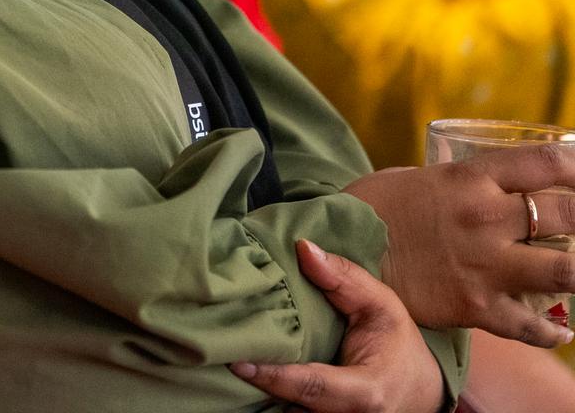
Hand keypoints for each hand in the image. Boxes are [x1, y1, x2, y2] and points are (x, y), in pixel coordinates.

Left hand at [232, 240, 441, 412]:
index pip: (311, 387)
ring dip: (265, 392)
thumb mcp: (381, 303)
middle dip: (261, 383)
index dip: (274, 376)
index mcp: (366, 391)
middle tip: (224, 349)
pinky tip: (253, 369)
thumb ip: (343, 277)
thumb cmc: (397, 343)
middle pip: (294, 406)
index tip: (238, 361)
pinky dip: (275, 395)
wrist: (421, 388)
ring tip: (232, 357)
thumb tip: (303, 248)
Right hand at [345, 149, 574, 345]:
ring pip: (566, 270)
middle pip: (568, 214)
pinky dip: (553, 330)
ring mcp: (486, 265)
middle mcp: (486, 218)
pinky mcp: (477, 307)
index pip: (544, 163)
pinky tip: (562, 329)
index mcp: (469, 178)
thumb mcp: (416, 177)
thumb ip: (456, 184)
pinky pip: (533, 325)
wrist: (340, 251)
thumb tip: (483, 188)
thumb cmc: (370, 206)